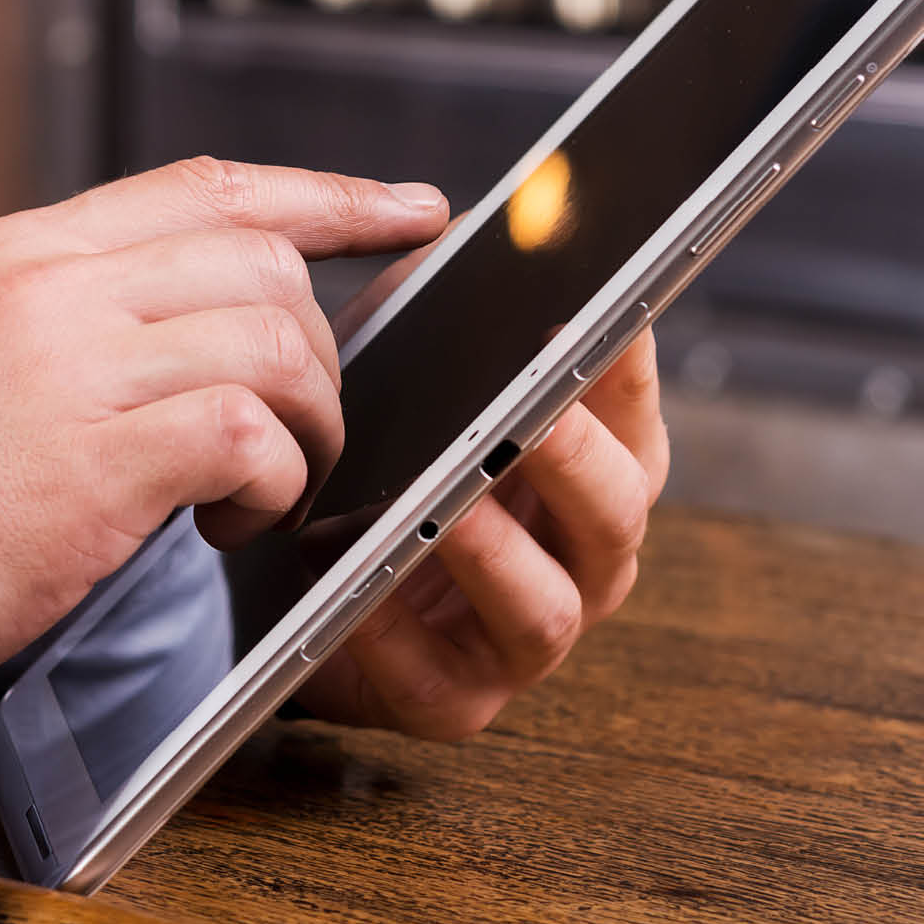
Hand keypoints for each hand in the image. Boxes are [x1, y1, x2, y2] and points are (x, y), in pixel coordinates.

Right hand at [0, 157, 449, 722]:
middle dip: (321, 348)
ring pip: (274, 341)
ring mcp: (68, 368)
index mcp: (16, 252)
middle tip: (304, 427)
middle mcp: (48, 286)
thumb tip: (166, 338)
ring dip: (305, 424)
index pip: (208, 187)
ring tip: (262, 490)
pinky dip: (270, 483)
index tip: (412, 208)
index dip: (329, 194)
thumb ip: (51, 324)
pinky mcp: (90, 465)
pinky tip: (226, 527)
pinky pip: (246, 435)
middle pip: (263, 261)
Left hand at [292, 240, 670, 739]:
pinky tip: (353, 585)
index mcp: (591, 460)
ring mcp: (523, 637)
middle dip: (575, 458)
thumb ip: (434, 298)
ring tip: (445, 507)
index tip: (601, 311)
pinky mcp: (453, 701)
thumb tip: (449, 223)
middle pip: (615, 510)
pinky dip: (396, 635)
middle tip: (532, 413)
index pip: (629, 402)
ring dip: (495, 553)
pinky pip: (442, 683)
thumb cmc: (374, 451)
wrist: (294, 577)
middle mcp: (581, 554)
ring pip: (549, 608)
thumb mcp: (401, 360)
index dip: (621, 361)